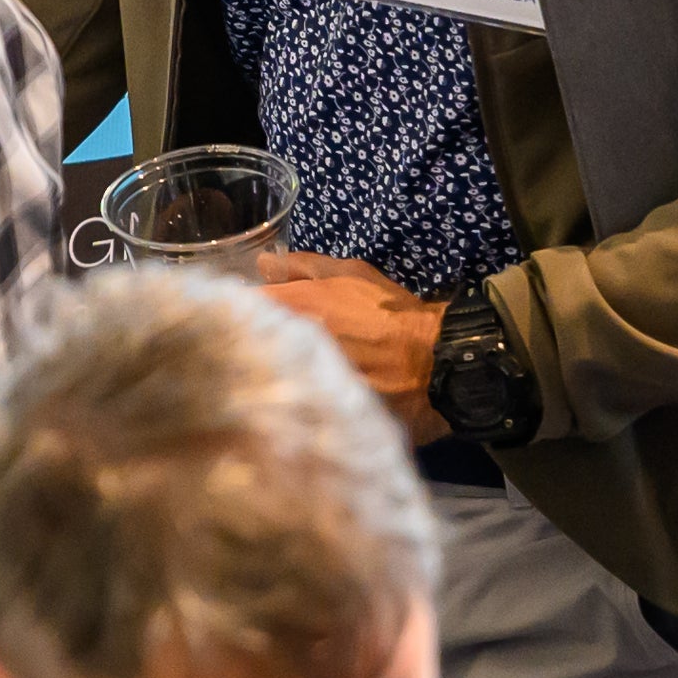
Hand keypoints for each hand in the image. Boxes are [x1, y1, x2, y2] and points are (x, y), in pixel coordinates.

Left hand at [254, 249, 452, 431]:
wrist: (437, 362)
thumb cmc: (391, 312)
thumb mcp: (349, 274)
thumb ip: (300, 267)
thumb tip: (261, 264)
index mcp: (291, 309)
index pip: (239, 308)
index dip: (241, 312)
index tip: (249, 316)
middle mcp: (289, 345)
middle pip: (249, 345)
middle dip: (253, 345)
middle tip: (272, 347)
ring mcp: (301, 382)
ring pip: (267, 377)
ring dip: (271, 374)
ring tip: (286, 376)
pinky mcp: (318, 414)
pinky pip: (293, 407)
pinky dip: (293, 402)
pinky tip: (304, 402)